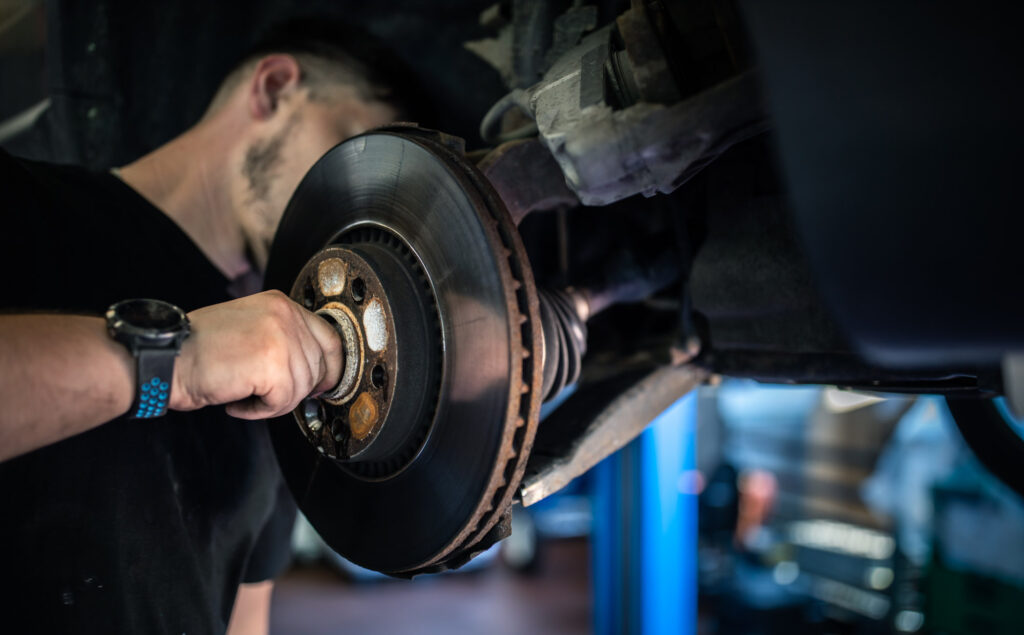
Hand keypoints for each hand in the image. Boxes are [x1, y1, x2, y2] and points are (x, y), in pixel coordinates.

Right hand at [171, 290, 341, 418]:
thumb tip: (315, 370)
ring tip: (244, 392)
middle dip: (295, 389)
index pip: (329, 338)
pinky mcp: (273, 364)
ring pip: (302, 388)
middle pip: (319, 367)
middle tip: (266, 392)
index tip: (322, 385)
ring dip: (273, 401)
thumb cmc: (198, 350)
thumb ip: (283, 339)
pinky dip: (260, 410)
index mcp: (281, 304)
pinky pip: (283, 402)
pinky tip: (238, 399)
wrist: (165, 358)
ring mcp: (282, 337)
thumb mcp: (250, 328)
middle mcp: (285, 315)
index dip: (330, 368)